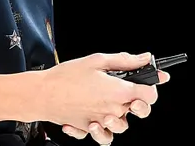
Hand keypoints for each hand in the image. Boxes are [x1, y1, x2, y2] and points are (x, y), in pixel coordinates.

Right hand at [34, 52, 162, 144]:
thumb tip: (144, 58)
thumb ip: (125, 60)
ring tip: (107, 102)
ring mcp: (101, 122)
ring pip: (122, 126)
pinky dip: (98, 128)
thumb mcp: (97, 60)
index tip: (150, 79)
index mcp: (118, 92)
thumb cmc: (66, 77)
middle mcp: (113, 111)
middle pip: (140, 111)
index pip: (150, 95)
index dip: (152, 85)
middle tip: (128, 90)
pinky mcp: (88, 129)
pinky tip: (91, 115)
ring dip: (119, 115)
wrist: (42, 95)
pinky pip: (101, 134)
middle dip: (139, 101)